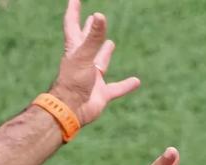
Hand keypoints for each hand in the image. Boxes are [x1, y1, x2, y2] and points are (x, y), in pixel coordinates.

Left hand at [49, 0, 140, 124]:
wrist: (70, 111)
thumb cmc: (72, 83)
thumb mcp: (84, 57)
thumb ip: (93, 38)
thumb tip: (99, 15)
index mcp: (75, 51)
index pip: (72, 26)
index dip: (73, 12)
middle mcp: (83, 63)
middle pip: (86, 42)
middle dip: (89, 30)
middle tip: (94, 18)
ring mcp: (92, 79)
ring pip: (101, 63)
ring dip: (105, 54)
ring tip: (110, 43)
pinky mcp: (101, 94)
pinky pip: (117, 88)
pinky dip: (126, 85)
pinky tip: (136, 81)